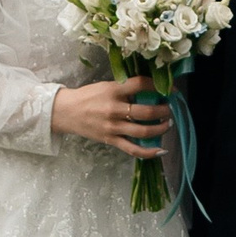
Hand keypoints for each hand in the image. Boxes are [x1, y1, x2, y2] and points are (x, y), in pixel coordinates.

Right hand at [52, 77, 175, 157]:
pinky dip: (149, 152)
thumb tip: (150, 90)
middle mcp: (114, 109)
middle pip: (146, 112)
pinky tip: (160, 150)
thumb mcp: (106, 86)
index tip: (170, 88)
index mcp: (113, 90)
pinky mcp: (110, 140)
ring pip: (143, 131)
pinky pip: (133, 149)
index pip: (141, 84)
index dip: (158, 85)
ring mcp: (113, 127)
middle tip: (169, 108)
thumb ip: (126, 89)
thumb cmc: (87, 96)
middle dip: (164, 111)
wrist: (66, 112)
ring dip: (160, 128)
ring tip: (167, 124)